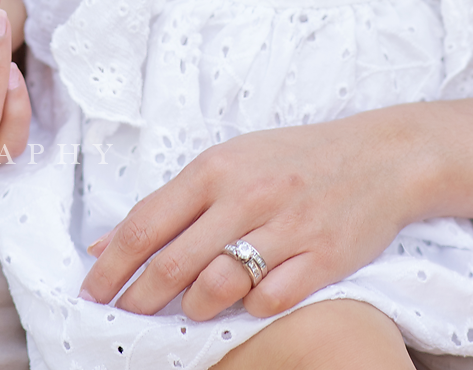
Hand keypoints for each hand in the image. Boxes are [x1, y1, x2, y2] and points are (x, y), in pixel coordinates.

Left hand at [79, 110, 421, 319]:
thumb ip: (172, 204)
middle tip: (127, 315)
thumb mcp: (230, 164)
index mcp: (218, 168)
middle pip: (174, 263)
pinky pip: (270, 300)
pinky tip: (248, 301)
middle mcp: (249, 195)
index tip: (92, 292)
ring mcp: (288, 227)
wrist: (381, 157)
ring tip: (191, 309)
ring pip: (218, 286)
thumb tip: (105, 244)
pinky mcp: (323, 257)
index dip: (112, 265)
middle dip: (140, 299)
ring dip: (194, 307)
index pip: (148, 223)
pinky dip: (251, 308)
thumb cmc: (294, 160)